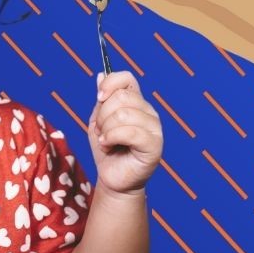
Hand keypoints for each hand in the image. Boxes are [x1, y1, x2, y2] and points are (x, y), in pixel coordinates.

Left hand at [87, 71, 163, 196]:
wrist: (112, 178)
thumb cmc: (107, 150)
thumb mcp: (98, 121)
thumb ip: (102, 99)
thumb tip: (101, 74)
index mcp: (137, 102)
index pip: (127, 78)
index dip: (110, 84)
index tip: (99, 98)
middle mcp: (149, 112)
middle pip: (121, 96)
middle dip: (102, 115)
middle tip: (102, 131)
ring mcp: (154, 128)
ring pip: (123, 114)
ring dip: (106, 129)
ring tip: (105, 141)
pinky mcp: (154, 145)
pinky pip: (130, 132)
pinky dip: (111, 139)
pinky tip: (108, 147)